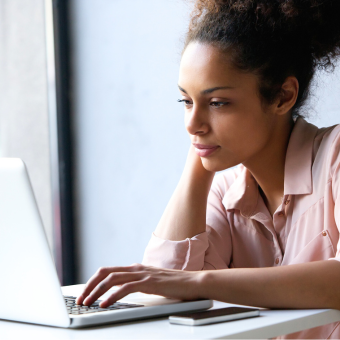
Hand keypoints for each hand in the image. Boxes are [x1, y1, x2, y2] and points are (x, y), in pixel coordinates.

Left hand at [76, 264, 204, 307]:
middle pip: (105, 272)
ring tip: (87, 303)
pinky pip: (125, 287)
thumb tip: (122, 291)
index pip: (108, 271)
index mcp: (135, 268)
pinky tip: (105, 304)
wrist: (193, 282)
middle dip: (90, 286)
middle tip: (80, 300)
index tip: (85, 294)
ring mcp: (143, 274)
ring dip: (96, 291)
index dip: (93, 282)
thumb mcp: (151, 283)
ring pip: (112, 279)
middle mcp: (136, 268)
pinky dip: (112, 296)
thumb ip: (137, 283)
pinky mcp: (149, 282)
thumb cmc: (174, 284)